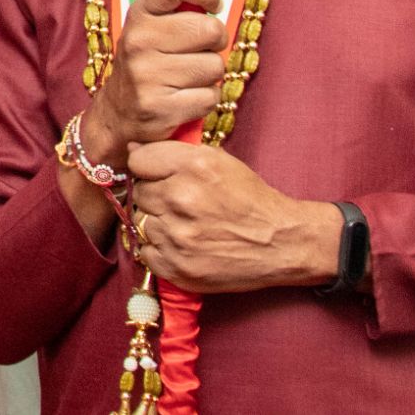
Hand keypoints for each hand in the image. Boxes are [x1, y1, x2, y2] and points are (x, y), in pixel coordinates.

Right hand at [80, 0, 226, 173]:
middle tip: (199, 51)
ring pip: (215, 66)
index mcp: (140, 14)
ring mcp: (146, 74)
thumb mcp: (152, 26)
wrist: (117, 112)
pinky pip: (210, 97)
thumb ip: (180, 8)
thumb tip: (219, 2)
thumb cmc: (147, 62)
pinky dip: (205, 100)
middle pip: (211, 29)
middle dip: (216, 43)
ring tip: (188, 78)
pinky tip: (185, 98)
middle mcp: (139, 40)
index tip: (213, 5)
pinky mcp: (159, 106)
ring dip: (210, 75)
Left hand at [128, 142, 344, 293]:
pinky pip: (145, 251)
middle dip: (156, 196)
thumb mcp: (219, 160)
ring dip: (158, 222)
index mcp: (193, 167)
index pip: (137, 160)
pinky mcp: (178, 267)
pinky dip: (159, 249)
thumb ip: (173, 151)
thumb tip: (131, 147)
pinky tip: (183, 244)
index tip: (161, 175)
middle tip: (181, 203)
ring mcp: (177, 236)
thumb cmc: (250, 199)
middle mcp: (181, 199)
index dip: (149, 167)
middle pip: (139, 192)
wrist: (283, 243)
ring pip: (141, 221)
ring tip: (186, 224)